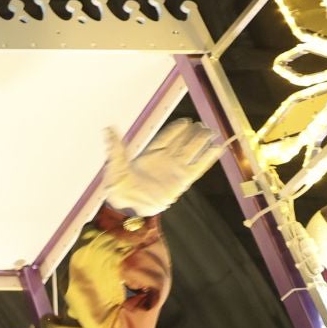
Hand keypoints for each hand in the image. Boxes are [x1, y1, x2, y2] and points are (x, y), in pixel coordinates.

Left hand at [103, 119, 220, 216]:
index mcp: (150, 154)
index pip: (166, 137)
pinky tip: (218, 148)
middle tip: (203, 125)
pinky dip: (208, 158)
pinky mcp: (182, 181)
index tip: (186, 121)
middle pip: (182, 142)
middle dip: (193, 133)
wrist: (128, 206)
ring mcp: (174, 170)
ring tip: (211, 132)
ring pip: (192, 152)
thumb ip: (115, 147)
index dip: (176, 129)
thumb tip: (108, 129)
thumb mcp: (115, 164)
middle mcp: (165, 160)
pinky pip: (199, 168)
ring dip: (201, 142)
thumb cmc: (118, 186)